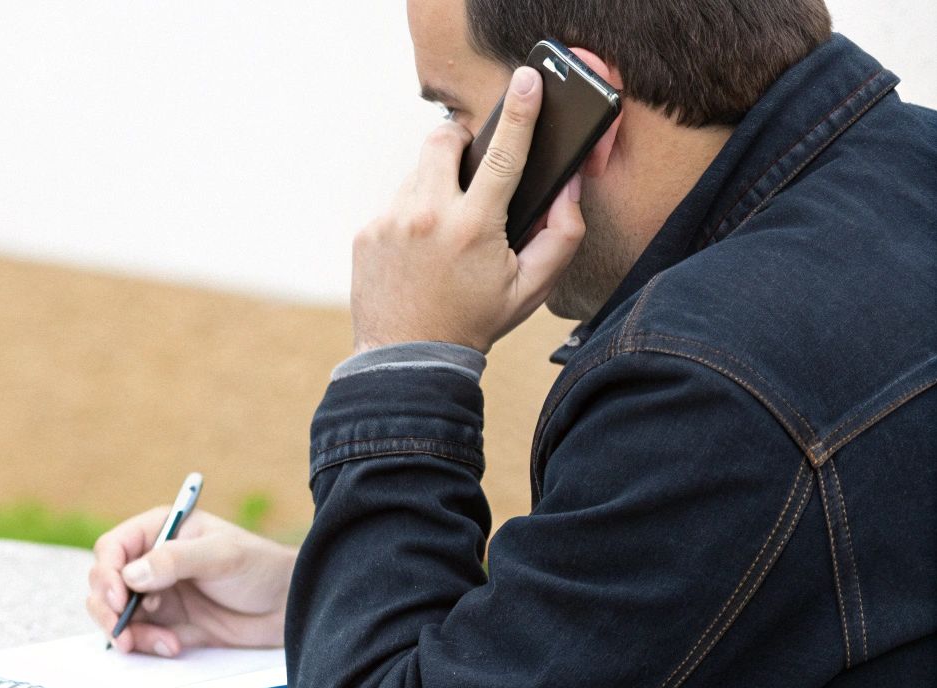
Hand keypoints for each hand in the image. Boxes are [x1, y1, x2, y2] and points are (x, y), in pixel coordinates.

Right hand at [86, 508, 296, 655]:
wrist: (288, 607)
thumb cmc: (259, 567)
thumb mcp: (221, 555)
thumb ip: (175, 560)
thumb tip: (130, 575)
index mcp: (159, 531)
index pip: (113, 548)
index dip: (107, 572)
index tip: (120, 597)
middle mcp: (151, 562)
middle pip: (104, 583)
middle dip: (108, 608)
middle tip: (122, 630)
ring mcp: (157, 594)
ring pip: (116, 613)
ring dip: (127, 632)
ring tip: (159, 643)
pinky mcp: (167, 624)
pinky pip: (139, 636)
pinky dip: (148, 644)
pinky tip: (174, 646)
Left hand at [350, 65, 585, 354]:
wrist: (407, 358)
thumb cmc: (474, 321)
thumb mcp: (532, 287)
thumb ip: (563, 234)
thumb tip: (569, 187)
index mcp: (473, 227)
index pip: (505, 155)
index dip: (522, 112)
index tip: (529, 80)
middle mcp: (427, 216)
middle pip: (443, 139)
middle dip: (460, 140)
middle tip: (472, 162)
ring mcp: (390, 222)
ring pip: (417, 173)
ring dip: (436, 185)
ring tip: (446, 228)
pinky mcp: (367, 233)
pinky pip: (395, 203)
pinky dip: (412, 214)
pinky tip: (420, 249)